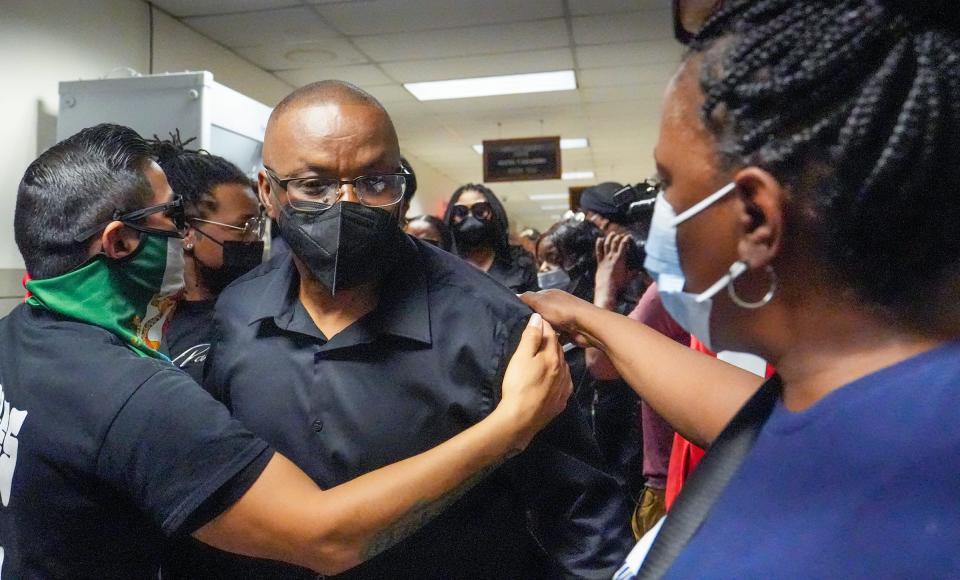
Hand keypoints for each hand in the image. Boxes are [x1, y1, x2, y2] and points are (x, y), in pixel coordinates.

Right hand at [495, 314, 571, 450]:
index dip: (543, 325)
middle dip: (550, 341)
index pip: (551, 334)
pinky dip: (558, 377)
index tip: (537, 320)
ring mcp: (564, 387)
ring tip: (544, 357)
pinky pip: (563, 383)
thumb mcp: (521, 357)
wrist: (520, 420)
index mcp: (553, 357)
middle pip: (558, 349)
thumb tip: (538, 318)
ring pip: (562, 366)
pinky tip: (552, 378)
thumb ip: (531, 337)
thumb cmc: (518, 385)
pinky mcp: (561, 401)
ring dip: (555, 359)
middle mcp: (563, 370)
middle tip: (539, 337)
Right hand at [519, 290, 598, 347]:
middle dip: (533, 322)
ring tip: (531, 339)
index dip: (523, 307)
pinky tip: (544, 344)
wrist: (586, 326)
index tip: (515, 318)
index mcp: (550, 295)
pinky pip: (555, 336)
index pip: (532, 300)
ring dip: (542, 332)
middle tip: (521, 330)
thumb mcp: (540, 301)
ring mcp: (564, 319)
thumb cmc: (563, 311)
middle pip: (539, 314)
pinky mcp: (569, 332)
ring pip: (547, 327)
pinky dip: (551, 340)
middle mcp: (557, 305)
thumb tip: (516, 295)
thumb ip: (527, 298)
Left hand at [594, 233, 631, 308]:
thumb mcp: (629, 277)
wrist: (607, 289)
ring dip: (609, 238)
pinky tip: (599, 239)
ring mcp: (605, 259)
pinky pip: (598, 251)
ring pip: (606, 244)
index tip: (629, 236)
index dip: (626, 239)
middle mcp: (612, 256)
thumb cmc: (619, 284)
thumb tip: (640, 270)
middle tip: (622, 235)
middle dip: (619, 237)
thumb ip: (635, 272)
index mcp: (620, 258)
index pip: (624, 244)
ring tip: (612, 233)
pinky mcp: (599, 262)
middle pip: (615, 242)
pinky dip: (598, 244)